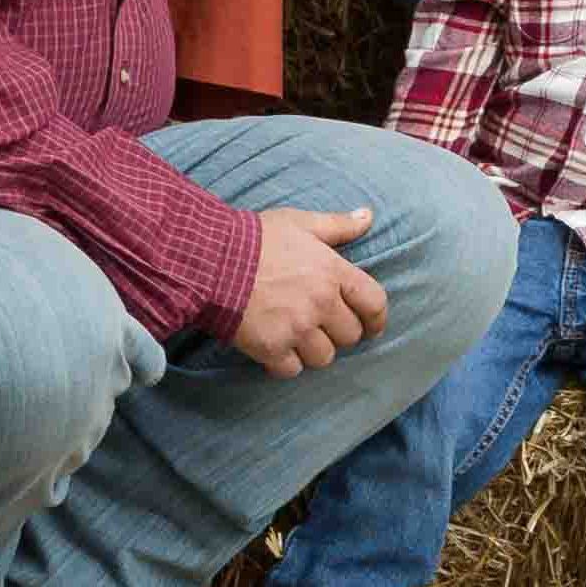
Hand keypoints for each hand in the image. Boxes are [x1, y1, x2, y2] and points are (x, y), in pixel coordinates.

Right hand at [230, 203, 388, 375]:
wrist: (209, 259)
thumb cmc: (256, 238)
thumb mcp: (299, 222)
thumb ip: (338, 225)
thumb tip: (368, 216)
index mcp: (332, 272)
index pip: (375, 304)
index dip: (376, 318)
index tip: (370, 324)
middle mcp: (320, 304)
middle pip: (350, 335)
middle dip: (338, 331)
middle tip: (320, 323)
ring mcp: (297, 329)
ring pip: (324, 357)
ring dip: (313, 349)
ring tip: (295, 334)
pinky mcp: (272, 349)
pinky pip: (292, 370)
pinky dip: (285, 362)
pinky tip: (275, 346)